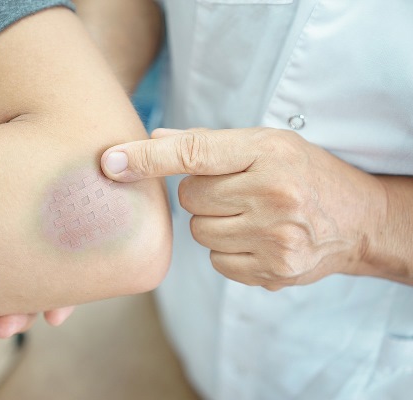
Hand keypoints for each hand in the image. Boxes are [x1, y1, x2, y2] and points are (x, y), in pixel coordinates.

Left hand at [101, 127, 386, 289]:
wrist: (357, 220)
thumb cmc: (305, 173)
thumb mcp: (266, 143)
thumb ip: (207, 142)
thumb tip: (153, 139)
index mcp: (268, 153)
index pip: (193, 153)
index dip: (147, 158)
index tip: (111, 163)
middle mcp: (273, 195)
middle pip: (190, 198)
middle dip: (203, 194)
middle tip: (236, 190)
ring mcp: (274, 238)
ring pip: (199, 232)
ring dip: (214, 223)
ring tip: (250, 214)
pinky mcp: (273, 272)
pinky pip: (217, 261)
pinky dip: (228, 250)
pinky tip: (256, 238)